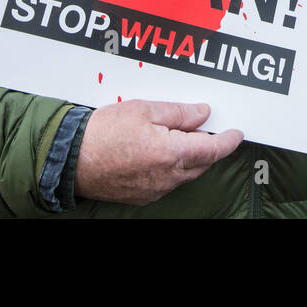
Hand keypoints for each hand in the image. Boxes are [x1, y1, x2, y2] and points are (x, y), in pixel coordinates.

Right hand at [74, 100, 243, 204]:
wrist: (69, 159)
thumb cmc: (102, 133)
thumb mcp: (144, 109)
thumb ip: (179, 112)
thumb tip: (202, 113)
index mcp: (172, 153)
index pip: (212, 149)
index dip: (228, 140)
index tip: (236, 133)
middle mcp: (167, 177)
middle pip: (201, 163)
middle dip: (209, 147)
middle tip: (207, 129)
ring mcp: (154, 189)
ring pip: (185, 174)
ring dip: (190, 158)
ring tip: (181, 137)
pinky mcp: (142, 196)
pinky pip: (168, 182)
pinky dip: (173, 167)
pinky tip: (162, 153)